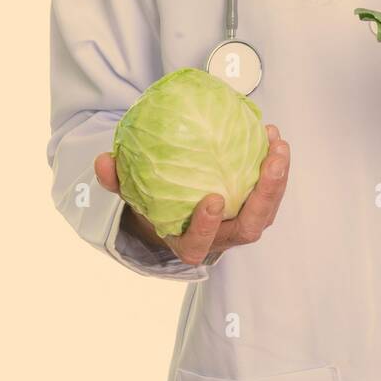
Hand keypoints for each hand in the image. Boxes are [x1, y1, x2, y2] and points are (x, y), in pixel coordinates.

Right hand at [94, 124, 290, 266]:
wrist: (177, 210)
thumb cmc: (154, 202)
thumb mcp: (132, 193)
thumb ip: (117, 180)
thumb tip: (101, 161)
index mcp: (188, 243)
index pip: (199, 244)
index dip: (207, 227)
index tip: (212, 199)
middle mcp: (221, 238)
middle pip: (249, 228)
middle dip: (265, 197)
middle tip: (272, 163)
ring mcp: (241, 225)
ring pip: (267, 211)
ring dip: (278, 180)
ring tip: (278, 145)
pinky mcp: (255, 207)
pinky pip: (271, 191)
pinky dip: (275, 165)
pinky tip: (272, 136)